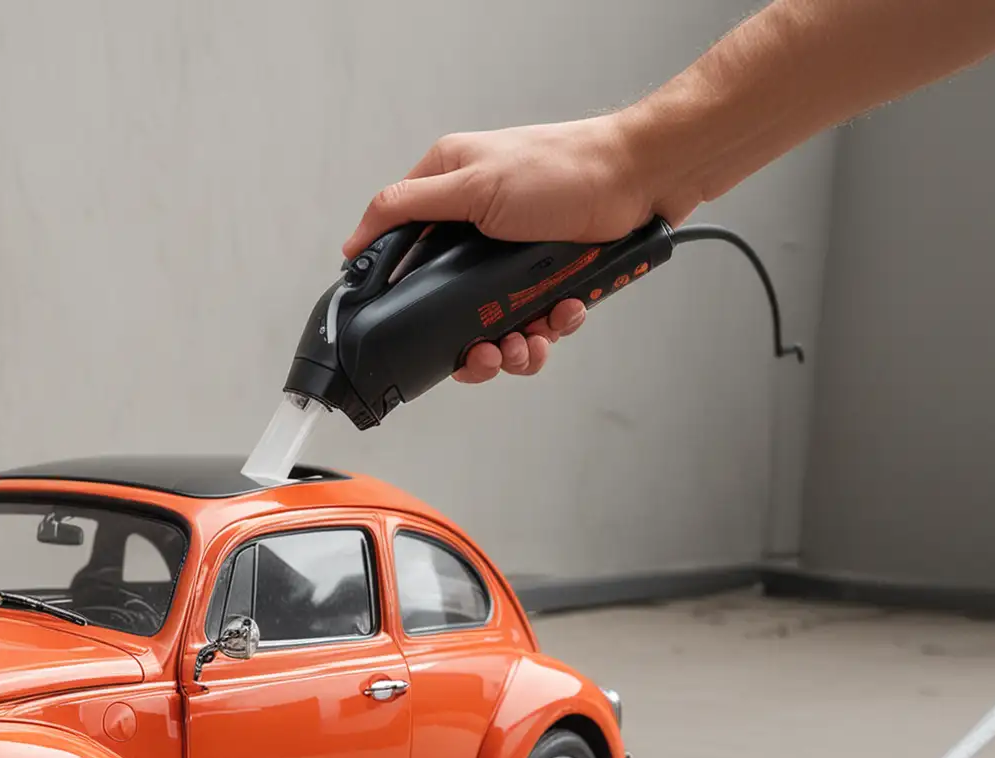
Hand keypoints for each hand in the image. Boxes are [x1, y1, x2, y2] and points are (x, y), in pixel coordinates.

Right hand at [344, 116, 688, 382]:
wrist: (639, 179)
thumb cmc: (562, 168)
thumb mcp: (471, 183)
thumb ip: (408, 207)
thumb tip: (356, 234)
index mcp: (450, 197)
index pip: (404, 253)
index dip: (401, 295)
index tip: (402, 328)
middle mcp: (478, 231)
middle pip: (450, 309)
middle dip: (471, 343)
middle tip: (486, 352)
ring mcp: (516, 261)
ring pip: (496, 326)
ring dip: (513, 347)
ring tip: (528, 343)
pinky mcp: (550, 279)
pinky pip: (538, 324)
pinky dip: (550, 330)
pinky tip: (562, 314)